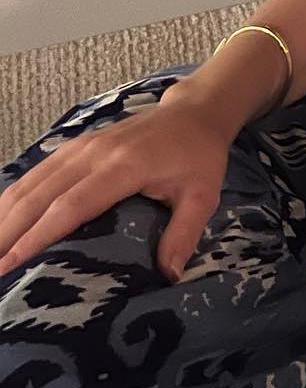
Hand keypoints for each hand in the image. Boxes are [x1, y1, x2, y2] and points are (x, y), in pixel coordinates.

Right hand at [0, 93, 232, 282]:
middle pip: (39, 196)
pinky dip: (12, 199)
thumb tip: (169, 275)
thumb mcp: (203, 194)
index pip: (72, 205)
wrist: (194, 112)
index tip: (11, 265)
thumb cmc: (199, 156)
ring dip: (4, 218)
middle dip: (8, 234)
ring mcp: (81, 147)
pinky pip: (35, 174)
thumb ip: (185, 232)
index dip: (39, 235)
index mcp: (125, 166)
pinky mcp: (74, 146)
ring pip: (30, 183)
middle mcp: (95, 154)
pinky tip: (1, 224)